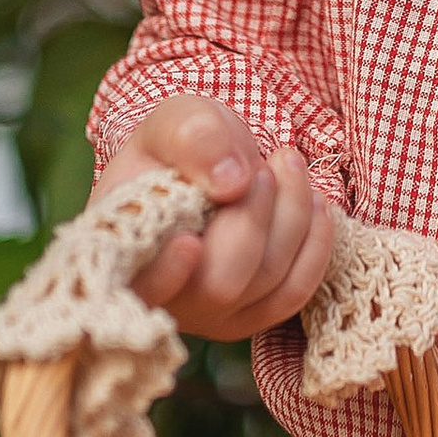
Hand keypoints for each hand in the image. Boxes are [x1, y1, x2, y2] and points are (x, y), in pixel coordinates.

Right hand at [100, 91, 335, 338]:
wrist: (206, 164)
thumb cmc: (180, 146)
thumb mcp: (176, 121)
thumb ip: (193, 138)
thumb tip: (233, 183)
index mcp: (121, 250)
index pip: (138, 288)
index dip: (165, 276)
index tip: (189, 242)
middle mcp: (161, 299)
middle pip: (220, 283)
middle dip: (254, 216)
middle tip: (264, 165)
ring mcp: (206, 315)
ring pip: (265, 284)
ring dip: (292, 218)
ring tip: (288, 164)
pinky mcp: (248, 315)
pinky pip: (293, 294)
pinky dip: (314, 245)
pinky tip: (315, 204)